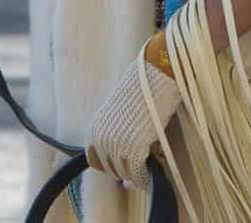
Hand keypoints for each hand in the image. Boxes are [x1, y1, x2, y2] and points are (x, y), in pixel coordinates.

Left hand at [86, 42, 180, 190]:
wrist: (156, 73)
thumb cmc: (141, 86)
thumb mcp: (120, 109)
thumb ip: (116, 129)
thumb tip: (124, 146)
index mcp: (94, 129)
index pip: (95, 160)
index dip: (111, 165)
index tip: (124, 165)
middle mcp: (101, 139)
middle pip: (110, 169)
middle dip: (126, 170)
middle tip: (141, 167)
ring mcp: (116, 145)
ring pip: (125, 173)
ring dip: (137, 173)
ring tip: (150, 167)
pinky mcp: (133, 149)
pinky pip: (139, 173)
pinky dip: (146, 176)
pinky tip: (155, 172)